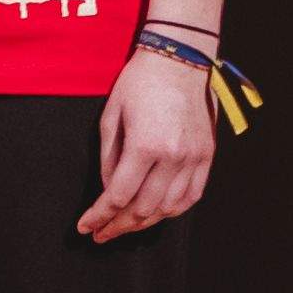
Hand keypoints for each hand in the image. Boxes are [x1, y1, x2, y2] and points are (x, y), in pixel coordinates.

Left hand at [78, 43, 217, 241]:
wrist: (180, 58)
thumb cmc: (139, 82)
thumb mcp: (111, 116)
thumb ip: (107, 159)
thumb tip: (108, 191)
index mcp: (145, 146)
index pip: (118, 196)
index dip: (99, 216)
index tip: (86, 227)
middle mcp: (173, 157)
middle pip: (143, 209)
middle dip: (118, 226)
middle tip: (102, 234)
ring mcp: (194, 158)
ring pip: (169, 208)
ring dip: (144, 223)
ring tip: (125, 226)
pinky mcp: (207, 156)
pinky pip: (192, 196)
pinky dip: (173, 211)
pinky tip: (156, 214)